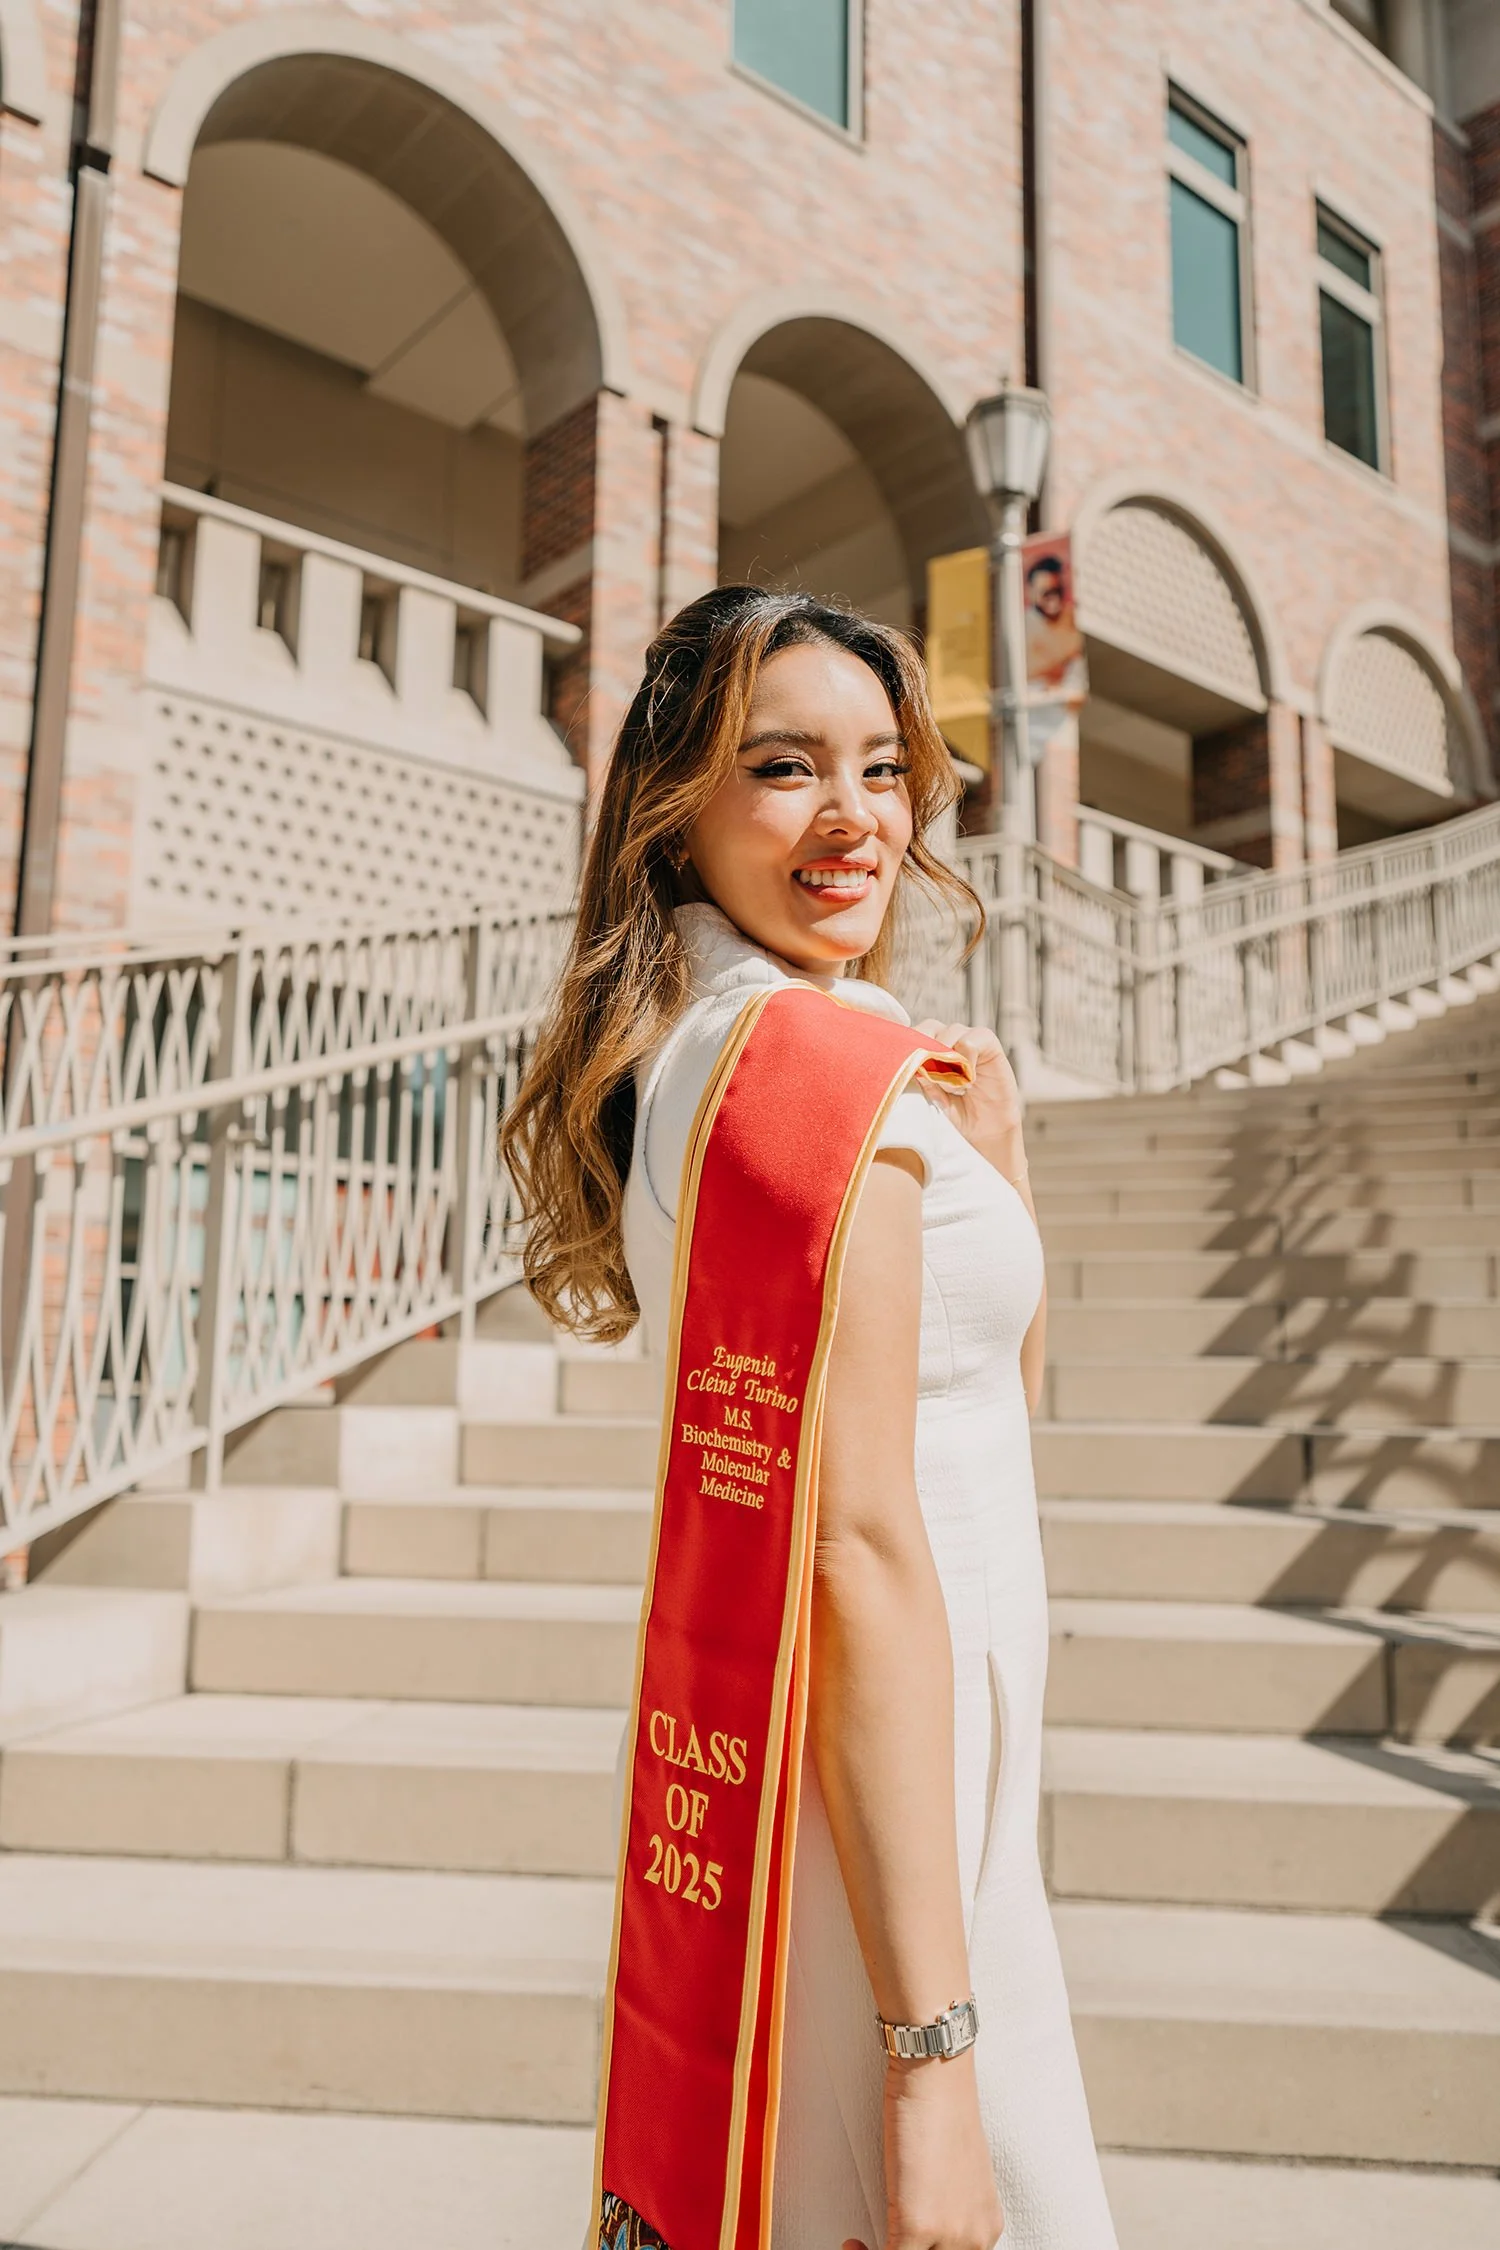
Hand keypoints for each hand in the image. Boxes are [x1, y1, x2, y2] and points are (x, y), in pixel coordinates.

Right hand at [843, 2052, 1004, 2249]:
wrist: (936, 2074)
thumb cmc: (942, 2105)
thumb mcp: (958, 2170)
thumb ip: (950, 2205)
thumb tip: (923, 2216)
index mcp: (987, 2224)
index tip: (901, 2247)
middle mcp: (977, 2236)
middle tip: (877, 2245)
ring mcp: (949, 2235)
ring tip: (861, 2249)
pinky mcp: (919, 2226)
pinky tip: (852, 2244)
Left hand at [916, 1021, 1026, 1184]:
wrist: (984, 1134)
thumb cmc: (955, 1115)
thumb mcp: (932, 1098)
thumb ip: (923, 1080)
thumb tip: (912, 1066)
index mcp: (931, 1050)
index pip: (914, 1033)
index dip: (908, 1046)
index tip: (904, 1066)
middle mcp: (949, 1041)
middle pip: (930, 1027)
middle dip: (924, 1048)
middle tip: (927, 1075)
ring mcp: (970, 1041)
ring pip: (951, 1032)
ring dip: (948, 1059)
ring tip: (953, 1087)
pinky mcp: (990, 1047)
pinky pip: (973, 1040)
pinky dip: (967, 1059)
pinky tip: (969, 1081)